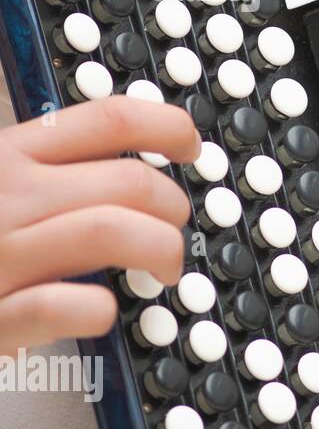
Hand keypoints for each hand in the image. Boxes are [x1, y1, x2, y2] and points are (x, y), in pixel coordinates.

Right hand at [0, 97, 199, 356]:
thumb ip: (43, 171)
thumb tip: (124, 167)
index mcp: (6, 156)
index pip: (109, 118)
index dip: (170, 127)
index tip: (191, 148)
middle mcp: (5, 196)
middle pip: (130, 180)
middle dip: (175, 207)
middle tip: (174, 230)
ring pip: (112, 230)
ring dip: (159, 249)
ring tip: (161, 270)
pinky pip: (64, 305)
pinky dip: (98, 308)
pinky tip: (101, 310)